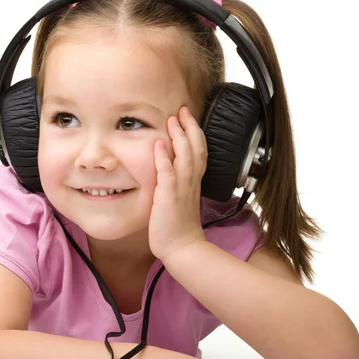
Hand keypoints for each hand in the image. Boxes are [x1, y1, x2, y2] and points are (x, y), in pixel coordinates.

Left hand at [148, 106, 206, 261]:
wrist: (181, 248)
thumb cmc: (177, 225)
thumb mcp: (180, 199)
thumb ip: (177, 182)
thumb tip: (169, 168)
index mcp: (193, 182)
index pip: (198, 151)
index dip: (194, 132)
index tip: (186, 117)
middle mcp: (190, 182)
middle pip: (195, 148)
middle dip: (189, 127)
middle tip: (182, 110)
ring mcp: (181, 189)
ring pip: (184, 157)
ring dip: (178, 137)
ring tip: (172, 120)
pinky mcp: (169, 198)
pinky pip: (167, 175)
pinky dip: (164, 159)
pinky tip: (159, 145)